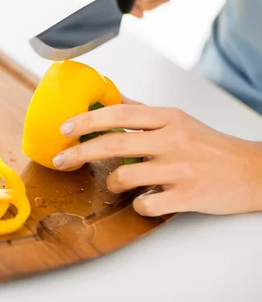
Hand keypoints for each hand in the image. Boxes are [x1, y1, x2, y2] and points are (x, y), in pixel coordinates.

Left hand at [53, 97, 261, 216]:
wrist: (252, 171)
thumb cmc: (209, 145)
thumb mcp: (177, 119)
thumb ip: (142, 111)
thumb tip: (111, 96)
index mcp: (168, 118)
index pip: (119, 112)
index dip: (87, 120)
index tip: (64, 128)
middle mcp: (172, 140)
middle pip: (113, 143)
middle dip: (79, 152)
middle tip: (59, 160)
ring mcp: (180, 169)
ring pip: (124, 177)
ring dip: (111, 183)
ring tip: (117, 184)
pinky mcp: (188, 196)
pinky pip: (146, 204)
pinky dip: (138, 205)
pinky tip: (144, 200)